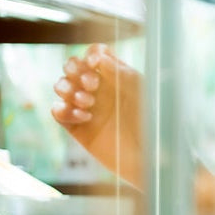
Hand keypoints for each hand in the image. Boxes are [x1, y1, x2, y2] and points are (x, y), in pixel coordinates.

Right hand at [52, 43, 142, 188]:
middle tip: (92, 85)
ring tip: (89, 102)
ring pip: (61, 86)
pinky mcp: (79, 129)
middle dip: (75, 69)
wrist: (155, 161)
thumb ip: (122, 72)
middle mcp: (100, 91)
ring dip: (68, 88)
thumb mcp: (144, 94)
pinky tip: (84, 117)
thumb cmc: (157, 126)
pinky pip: (57, 111)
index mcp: (118, 79)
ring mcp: (88, 109)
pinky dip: (64, 109)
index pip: (95, 55)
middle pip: (72, 67)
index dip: (91, 54)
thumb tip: (99, 56)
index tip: (96, 62)